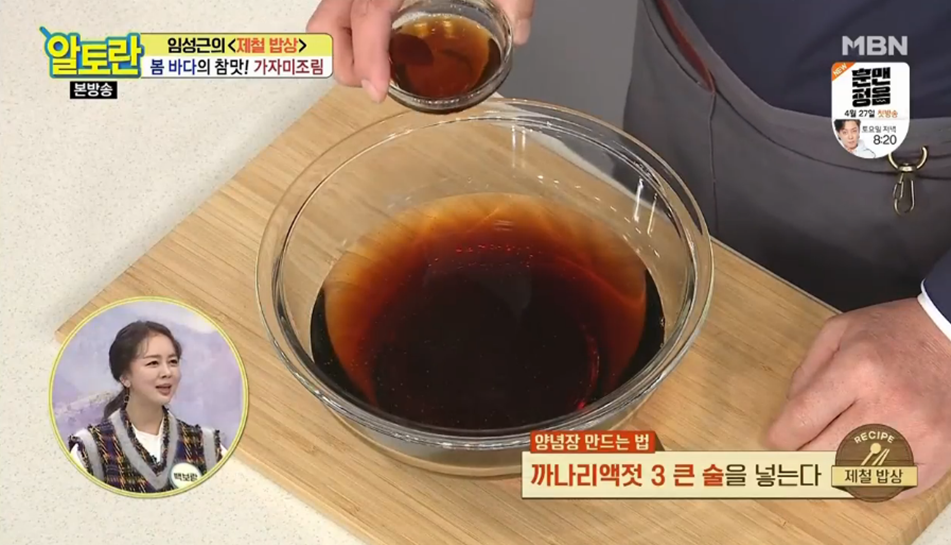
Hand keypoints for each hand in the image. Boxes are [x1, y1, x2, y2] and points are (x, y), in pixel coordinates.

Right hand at [306, 0, 534, 102]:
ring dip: (344, 47)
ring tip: (377, 67)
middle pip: (329, 21)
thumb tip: (522, 32)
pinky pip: (342, 4)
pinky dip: (352, 28)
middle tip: (377, 84)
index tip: (377, 90)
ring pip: (327, 14)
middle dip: (345, 62)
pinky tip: (384, 40)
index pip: (367, 15)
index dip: (368, 56)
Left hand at [765, 297, 950, 498]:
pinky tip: (865, 461)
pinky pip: (890, 489)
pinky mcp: (938, 455)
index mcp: (858, 370)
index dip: (781, 436)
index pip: (802, 420)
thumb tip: (789, 415)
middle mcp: (888, 405)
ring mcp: (917, 434)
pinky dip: (871, 482)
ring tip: (834, 449)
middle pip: (823, 453)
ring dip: (834, 468)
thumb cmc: (893, 333)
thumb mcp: (838, 332)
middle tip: (802, 445)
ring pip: (854, 477)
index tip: (777, 438)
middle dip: (803, 452)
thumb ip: (805, 372)